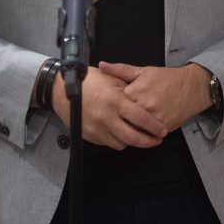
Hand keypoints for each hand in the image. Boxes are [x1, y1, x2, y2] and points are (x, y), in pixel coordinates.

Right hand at [49, 66, 167, 149]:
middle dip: (148, 141)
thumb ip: (128, 90)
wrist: (61, 90)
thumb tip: (145, 101)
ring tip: (138, 135)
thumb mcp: (111, 79)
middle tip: (156, 140)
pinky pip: (108, 143)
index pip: (141, 118)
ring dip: (132, 141)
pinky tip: (120, 132)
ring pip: (121, 144)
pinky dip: (116, 139)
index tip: (162, 130)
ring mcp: (97, 129)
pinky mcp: (89, 136)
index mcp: (114, 101)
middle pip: (133, 137)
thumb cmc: (88, 81)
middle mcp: (106, 117)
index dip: (154, 126)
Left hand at [98, 62, 211, 130]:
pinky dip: (142, 134)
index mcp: (138, 90)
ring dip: (129, 128)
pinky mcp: (163, 128)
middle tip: (116, 117)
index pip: (116, 102)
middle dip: (119, 118)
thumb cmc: (167, 78)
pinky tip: (139, 130)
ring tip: (126, 125)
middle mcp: (146, 106)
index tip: (111, 104)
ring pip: (134, 129)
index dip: (113, 104)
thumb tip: (101, 65)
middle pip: (124, 118)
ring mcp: (155, 119)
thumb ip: (120, 70)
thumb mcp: (143, 71)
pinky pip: (147, 135)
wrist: (192, 88)